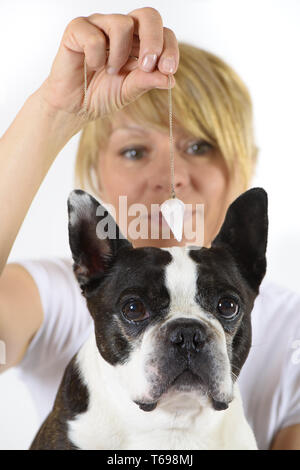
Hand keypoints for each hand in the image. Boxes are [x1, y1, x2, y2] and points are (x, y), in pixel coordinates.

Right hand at [40, 7, 178, 119]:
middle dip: (153, 41)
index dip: (169, 48)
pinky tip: (92, 67)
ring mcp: (99, 25)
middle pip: (148, 15)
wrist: (74, 107)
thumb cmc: (101, 95)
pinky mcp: (77, 29)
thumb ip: (147, 82)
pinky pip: (94, 36)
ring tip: (111, 71)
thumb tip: (170, 79)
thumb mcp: (129, 91)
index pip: (163, 33)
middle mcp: (121, 29)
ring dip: (120, 54)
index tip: (168, 70)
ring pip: (122, 23)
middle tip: (148, 65)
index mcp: (138, 42)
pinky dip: (96, 57)